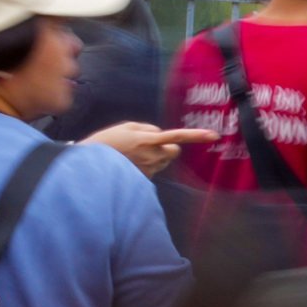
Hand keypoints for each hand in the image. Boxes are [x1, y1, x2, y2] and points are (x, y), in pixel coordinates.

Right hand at [91, 122, 212, 176]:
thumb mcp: (124, 127)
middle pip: (175, 150)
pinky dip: (146, 165)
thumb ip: (146, 128)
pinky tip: (131, 164)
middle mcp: (152, 156)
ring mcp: (150, 170)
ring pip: (164, 160)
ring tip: (134, 154)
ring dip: (156, 156)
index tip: (214, 135)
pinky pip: (154, 169)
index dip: (196, 135)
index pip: (177, 136)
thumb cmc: (105, 143)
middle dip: (168, 147)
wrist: (91, 167)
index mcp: (147, 140)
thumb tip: (159, 134)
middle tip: (150, 144)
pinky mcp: (145, 180)